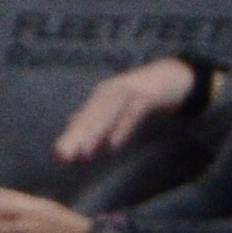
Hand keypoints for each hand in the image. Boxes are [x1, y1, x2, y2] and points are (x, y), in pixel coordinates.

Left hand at [53, 58, 195, 164]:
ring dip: (94, 134)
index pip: (82, 120)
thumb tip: (71, 122)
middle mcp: (109, 94)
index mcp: (101, 98)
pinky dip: (122, 128)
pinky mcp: (146, 96)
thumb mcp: (116, 104)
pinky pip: (131, 114)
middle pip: (90, 118)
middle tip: (62, 157)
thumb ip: (96, 114)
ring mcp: (127, 93)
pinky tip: (114, 145)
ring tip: (83, 154)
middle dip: (75, 137)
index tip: (58, 157)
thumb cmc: (142, 93)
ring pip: (107, 115)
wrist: (174, 75)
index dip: (69, 137)